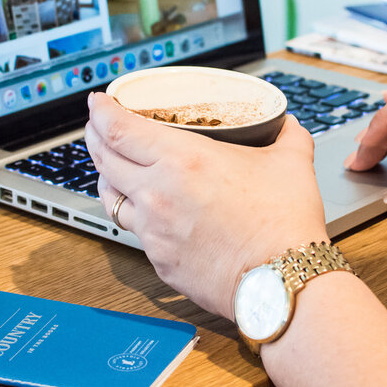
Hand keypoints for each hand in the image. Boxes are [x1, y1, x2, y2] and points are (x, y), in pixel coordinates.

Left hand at [84, 92, 328, 318]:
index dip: (101, 112)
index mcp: (183, 160)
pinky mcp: (159, 262)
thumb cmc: (283, 224)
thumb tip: (287, 124)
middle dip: (96, 138)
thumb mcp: (291, 163)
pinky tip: (147, 213)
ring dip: (107, 178)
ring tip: (114, 169)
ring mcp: (154, 231)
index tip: (98, 103)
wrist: (281, 283)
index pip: (120, 130)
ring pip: (111, 199)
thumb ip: (287, 135)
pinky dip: (136, 216)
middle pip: (104, 160)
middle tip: (98, 127)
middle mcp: (158, 194)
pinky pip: (137, 233)